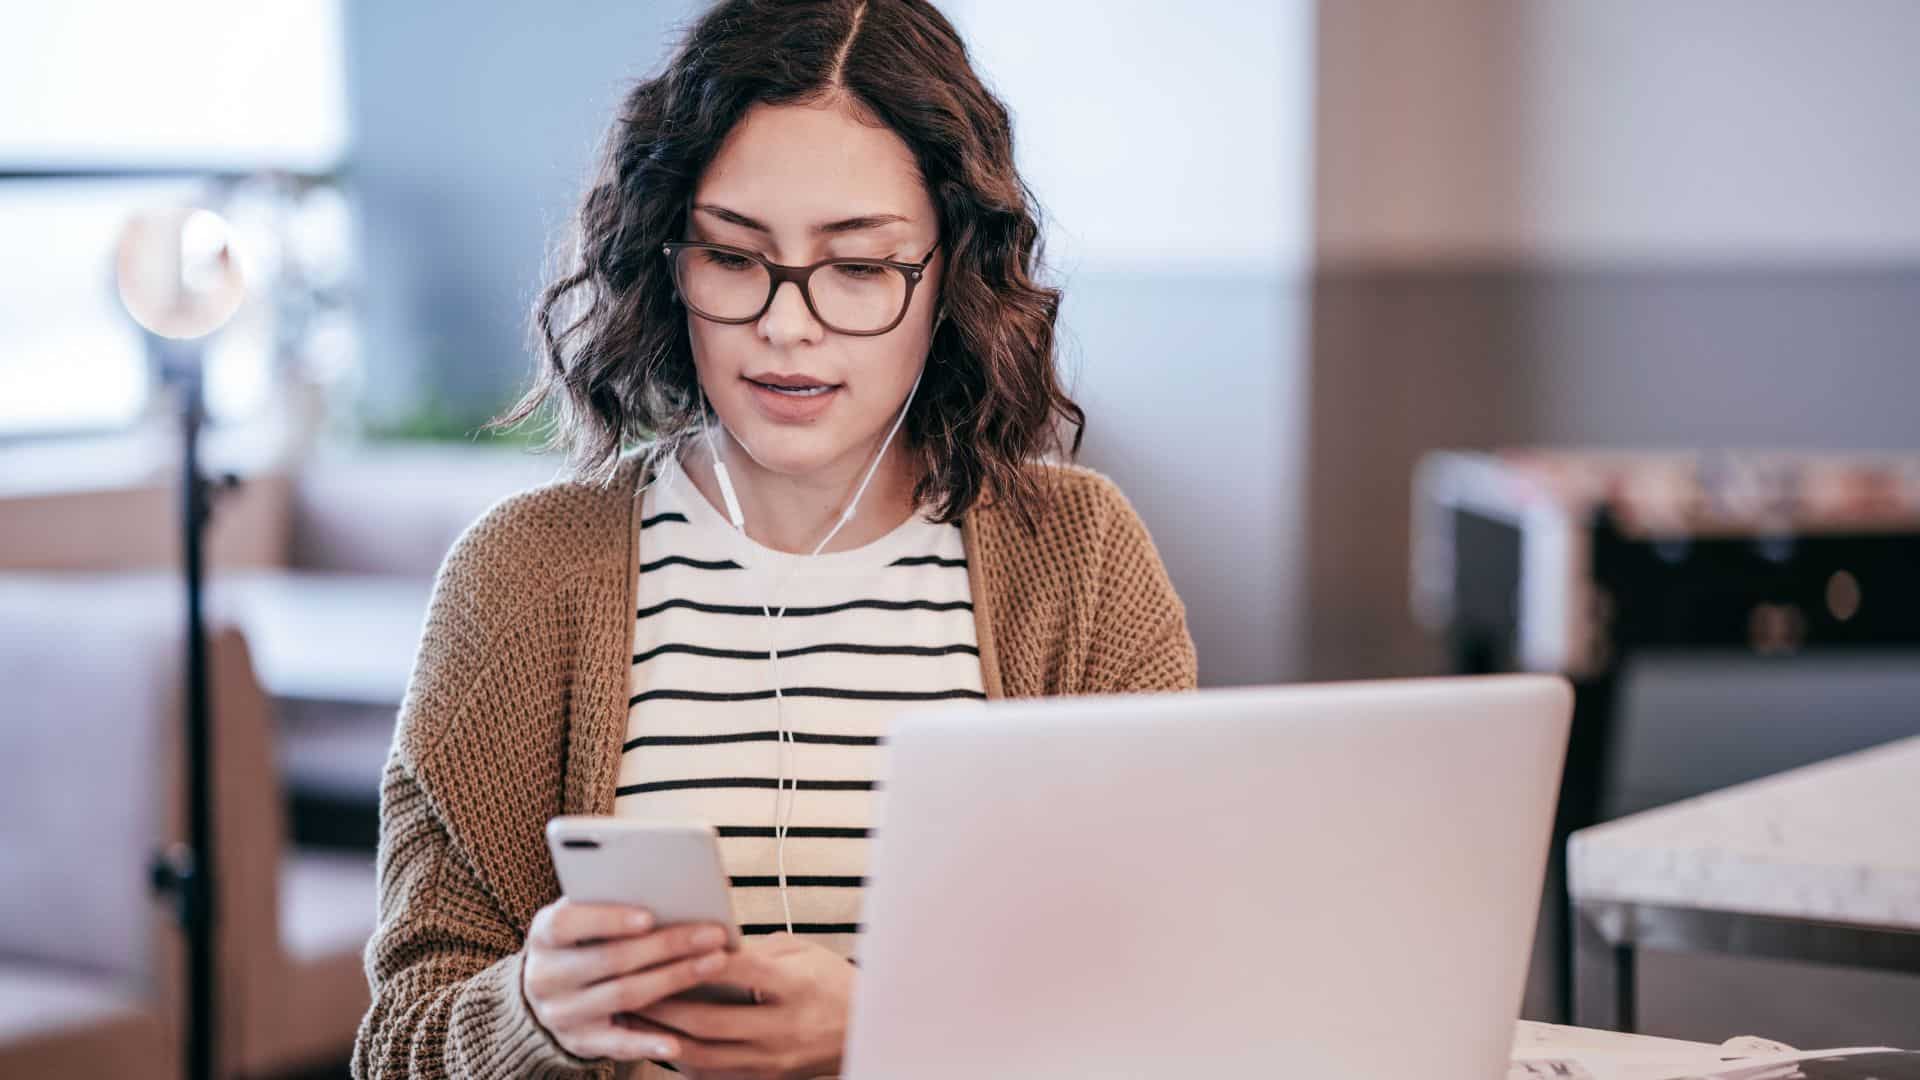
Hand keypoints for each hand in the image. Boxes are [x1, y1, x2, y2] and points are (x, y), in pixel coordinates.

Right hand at [520, 897, 733, 1062]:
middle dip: (667, 945)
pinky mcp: (580, 1042)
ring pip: (623, 995)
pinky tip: (676, 1042)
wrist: (550, 990)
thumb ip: (611, 902)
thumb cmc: (583, 940)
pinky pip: (616, 1045)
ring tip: (714, 963)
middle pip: (610, 960)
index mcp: (544, 936)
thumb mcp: (584, 918)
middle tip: (712, 935)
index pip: (567, 923)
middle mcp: (545, 977)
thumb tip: (670, 890)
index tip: (649, 917)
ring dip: (674, 979)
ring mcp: (561, 1013)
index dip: (608, 920)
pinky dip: (647, 1044)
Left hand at [621, 932, 855, 1078]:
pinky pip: (712, 1075)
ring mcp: (772, 1061)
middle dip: (662, 1005)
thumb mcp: (804, 952)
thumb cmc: (832, 982)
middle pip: (709, 1021)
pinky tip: (659, 1041)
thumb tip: (706, 947)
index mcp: (796, 987)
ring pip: (703, 1056)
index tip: (664, 945)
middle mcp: (783, 1028)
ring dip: (660, 1037)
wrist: (866, 1031)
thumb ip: (757, 950)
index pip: (741, 972)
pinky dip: (681, 1058)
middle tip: (628, 987)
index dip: (701, 959)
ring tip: (631, 1017)